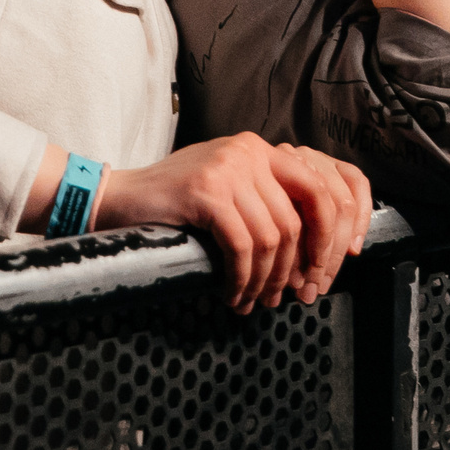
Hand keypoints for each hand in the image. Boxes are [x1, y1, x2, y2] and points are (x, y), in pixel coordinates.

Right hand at [93, 133, 371, 314]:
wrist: (117, 198)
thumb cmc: (173, 202)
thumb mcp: (228, 189)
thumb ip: (265, 202)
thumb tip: (310, 252)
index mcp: (262, 149)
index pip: (322, 188)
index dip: (332, 235)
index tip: (326, 271)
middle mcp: (250, 151)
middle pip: (304, 216)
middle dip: (305, 264)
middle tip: (297, 295)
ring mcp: (228, 169)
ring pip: (273, 237)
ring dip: (267, 279)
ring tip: (255, 300)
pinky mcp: (206, 192)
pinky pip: (242, 246)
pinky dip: (242, 278)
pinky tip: (233, 294)